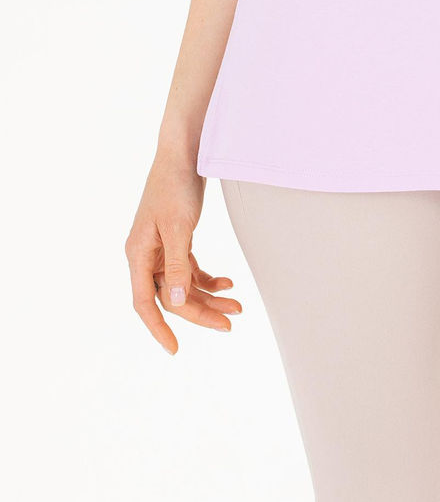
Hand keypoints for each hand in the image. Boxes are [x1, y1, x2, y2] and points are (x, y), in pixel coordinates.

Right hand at [125, 154, 242, 354]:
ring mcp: (161, 247)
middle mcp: (147, 254)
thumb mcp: (179, 226)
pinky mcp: (176, 239)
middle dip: (199, 312)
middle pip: (171, 296)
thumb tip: (175, 302)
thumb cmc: (176, 185)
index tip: (174, 350)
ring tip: (237, 306)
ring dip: (209, 296)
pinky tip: (228, 283)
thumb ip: (177, 265)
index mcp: (138, 253)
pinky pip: (190, 269)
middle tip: (229, 324)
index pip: (144, 302)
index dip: (158, 328)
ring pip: (183, 285)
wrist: (185, 151)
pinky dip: (208, 278)